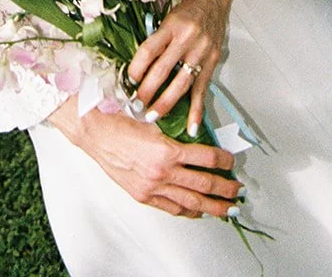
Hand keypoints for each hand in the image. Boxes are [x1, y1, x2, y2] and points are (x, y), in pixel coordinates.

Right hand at [51, 101, 237, 218]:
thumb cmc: (120, 120)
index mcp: (167, 150)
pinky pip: (172, 208)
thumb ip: (176, 133)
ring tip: (227, 209)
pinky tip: (198, 211)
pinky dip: (188, 211)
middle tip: (237, 190)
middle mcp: (162, 172)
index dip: (223, 160)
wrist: (94, 132)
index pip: (206, 158)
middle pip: (204, 184)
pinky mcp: (144, 196)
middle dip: (225, 189)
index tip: (231, 161)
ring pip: (191, 202)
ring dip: (213, 206)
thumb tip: (198, 139)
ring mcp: (153, 187)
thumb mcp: (154, 121)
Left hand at [129, 0, 235, 134]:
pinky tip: (191, 126)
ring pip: (181, 83)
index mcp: (171, 25)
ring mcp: (201, 52)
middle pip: (163, 69)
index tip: (127, 81)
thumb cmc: (188, 9)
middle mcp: (187, 39)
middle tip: (135, 105)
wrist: (214, 0)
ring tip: (152, 116)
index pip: (149, 50)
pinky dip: (197, 110)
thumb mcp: (167, 17)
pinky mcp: (212, 62)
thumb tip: (138, 66)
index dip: (136, 67)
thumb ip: (156, 39)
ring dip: (166, 103)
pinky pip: (202, 89)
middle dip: (147, 90)